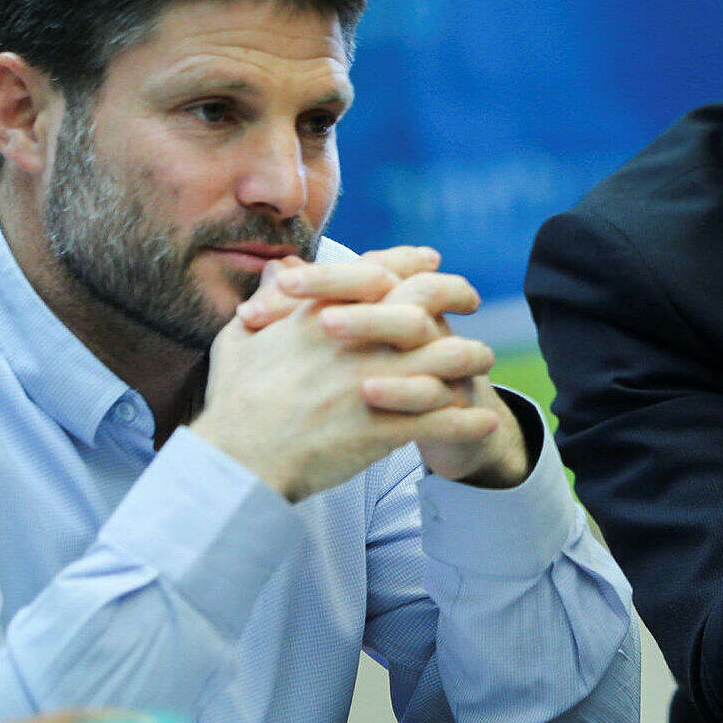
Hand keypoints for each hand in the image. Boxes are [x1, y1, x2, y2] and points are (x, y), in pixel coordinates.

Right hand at [194, 252, 527, 499]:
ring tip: (487, 362)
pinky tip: (486, 421)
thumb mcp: (240, 339)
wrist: (238, 461)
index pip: (380, 273)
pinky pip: (443, 420)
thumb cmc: (235, 402)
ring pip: (446, 360)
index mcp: (323, 315)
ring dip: (473, 358)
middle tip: (473, 299)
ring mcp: (374, 384)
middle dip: (456, 294)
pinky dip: (469, 421)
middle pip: (425, 305)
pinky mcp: (384, 428)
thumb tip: (282, 268)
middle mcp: (357, 342)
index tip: (432, 261)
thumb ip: (269, 300)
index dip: (411, 263)